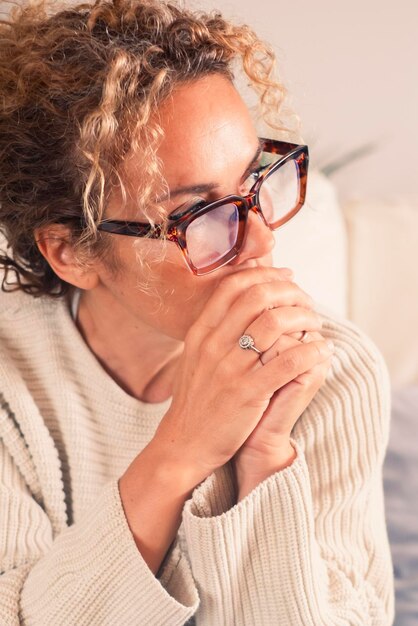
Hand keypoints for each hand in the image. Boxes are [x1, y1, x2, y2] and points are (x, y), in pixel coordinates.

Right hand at [151, 266, 331, 489]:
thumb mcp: (196, 358)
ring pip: (275, 324)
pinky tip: (322, 350)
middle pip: (257, 297)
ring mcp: (230, 368)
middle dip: (290, 292)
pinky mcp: (248, 393)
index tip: (288, 277)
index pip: (233, 286)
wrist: (184, 444)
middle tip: (307, 301)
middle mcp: (213, 344)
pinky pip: (289, 362)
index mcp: (201, 332)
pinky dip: (312, 350)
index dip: (265, 274)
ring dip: (304, 318)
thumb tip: (243, 303)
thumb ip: (215, 330)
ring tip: (316, 324)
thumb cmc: (197, 400)